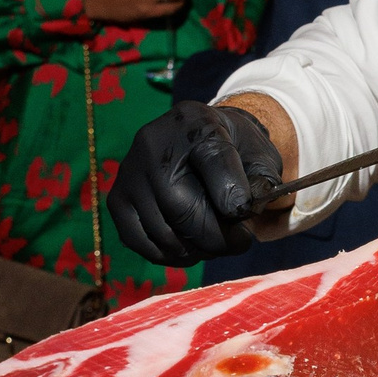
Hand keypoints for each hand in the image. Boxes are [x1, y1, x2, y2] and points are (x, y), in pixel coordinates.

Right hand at [108, 102, 283, 263]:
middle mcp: (152, 143)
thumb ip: (260, 180)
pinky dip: (169, 254)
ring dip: (196, 250)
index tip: (243, 216)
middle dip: (217, 237)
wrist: (199, 140)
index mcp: (196, 122)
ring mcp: (129, 172)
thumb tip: (237, 210)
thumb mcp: (259, 156)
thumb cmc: (235, 153)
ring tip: (217, 242)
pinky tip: (191, 248)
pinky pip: (139, 241)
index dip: (234, 199)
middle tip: (239, 240)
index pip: (216, 163)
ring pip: (162, 232)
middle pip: (182, 209)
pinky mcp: (117, 199)